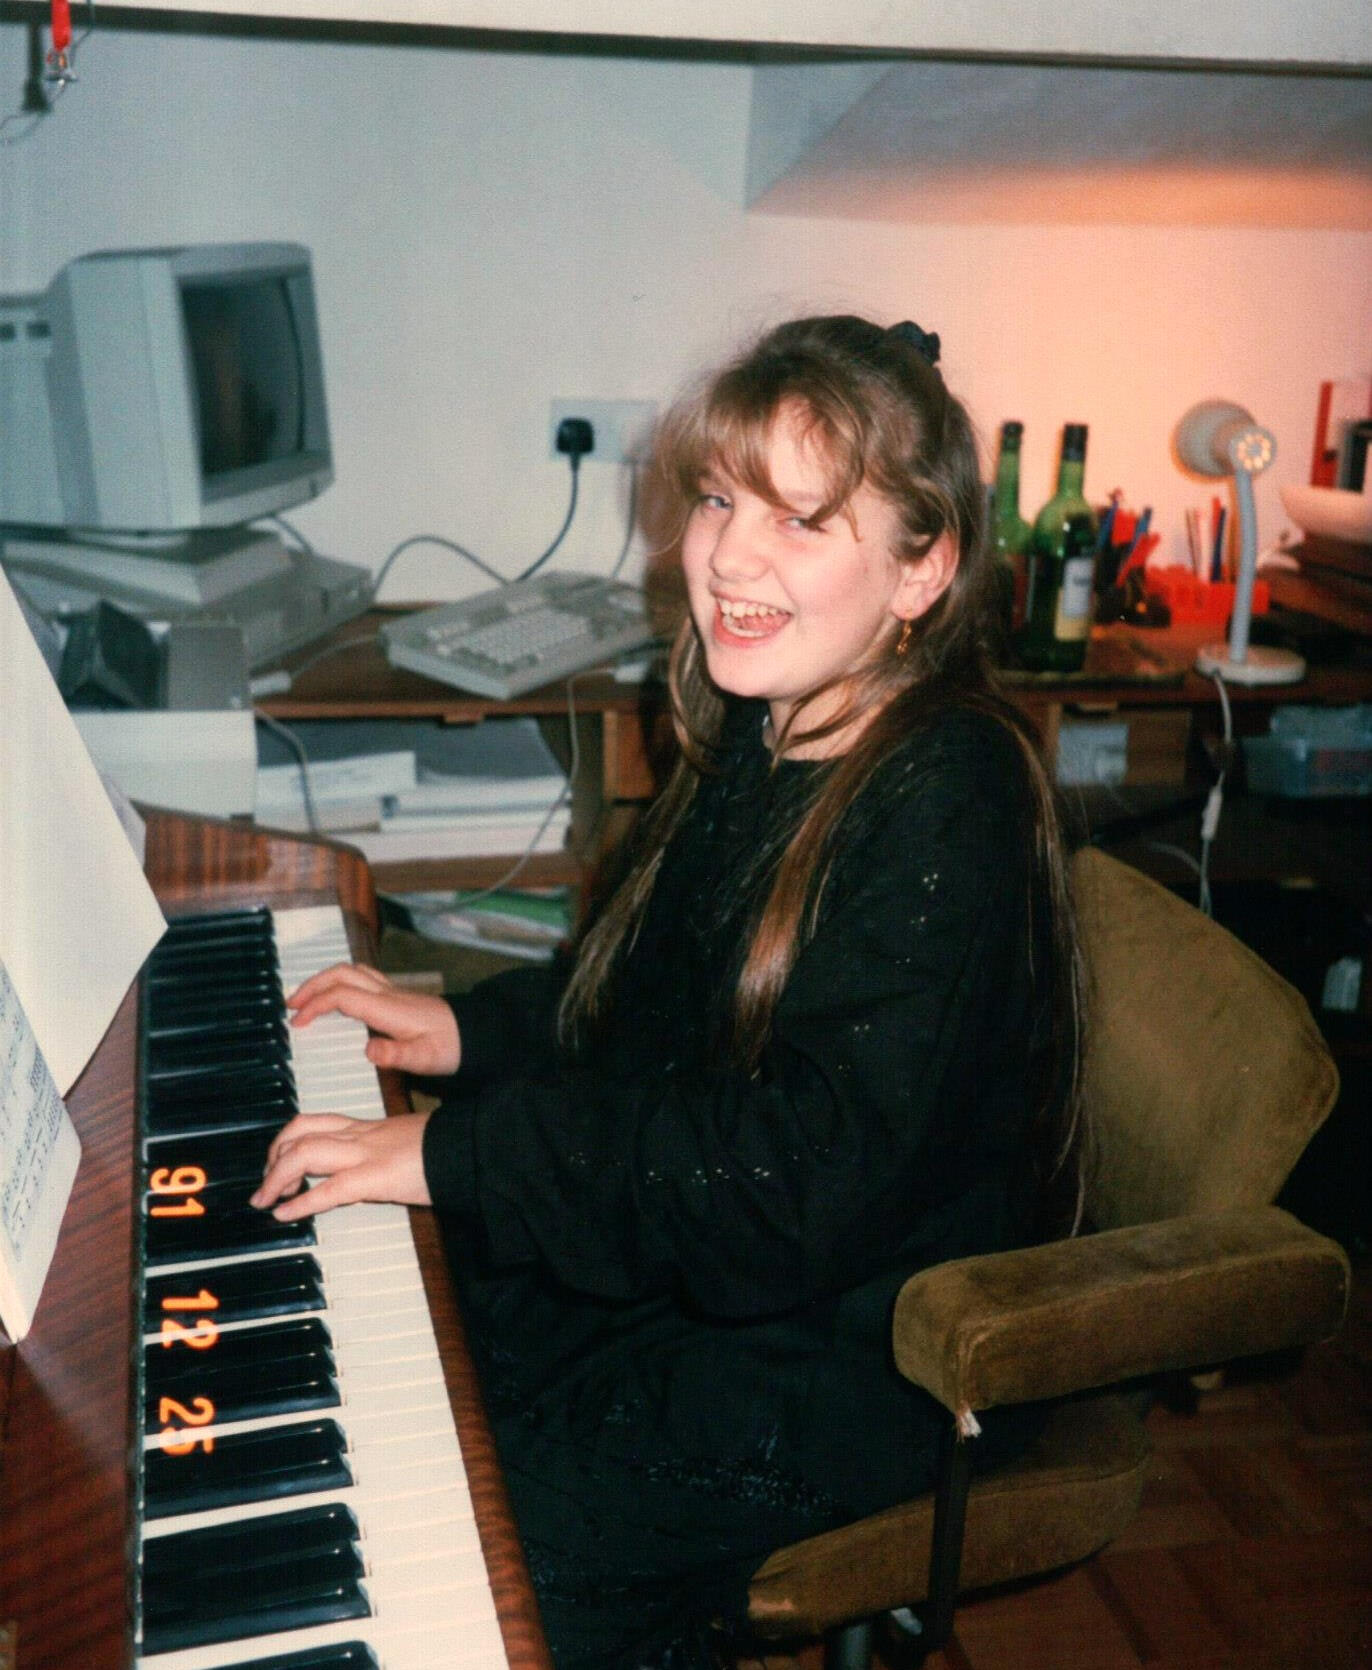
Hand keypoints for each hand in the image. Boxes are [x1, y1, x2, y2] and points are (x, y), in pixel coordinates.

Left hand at [250, 1111, 432, 1220]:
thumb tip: (380, 1170)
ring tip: (265, 1200)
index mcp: (369, 1126)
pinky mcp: (375, 1177)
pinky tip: (284, 1215)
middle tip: (264, 1186)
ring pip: (304, 1153)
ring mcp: (366, 1154)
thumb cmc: (450, 1146)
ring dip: (276, 1178)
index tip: (276, 1162)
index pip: (316, 1122)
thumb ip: (389, 1151)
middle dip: (273, 1158)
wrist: (473, 1144)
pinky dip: (300, 1202)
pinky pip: (328, 1189)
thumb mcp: (411, 1142)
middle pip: (300, 1133)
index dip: (287, 1140)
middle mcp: (361, 1135)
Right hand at [287, 962, 460, 1075]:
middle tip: (290, 1005)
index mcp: (388, 1009)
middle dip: (311, 985)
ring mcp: (393, 992)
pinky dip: (341, 983)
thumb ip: (396, 1056)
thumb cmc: (451, 1048)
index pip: (342, 996)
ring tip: (305, 999)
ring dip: (325, 980)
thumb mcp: (425, 1059)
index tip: (297, 1023)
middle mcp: (388, 994)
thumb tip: (368, 1050)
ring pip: (352, 971)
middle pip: (342, 974)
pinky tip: (337, 1000)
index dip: (315, 1005)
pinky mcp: (397, 997)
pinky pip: (362, 978)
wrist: (476, 1035)